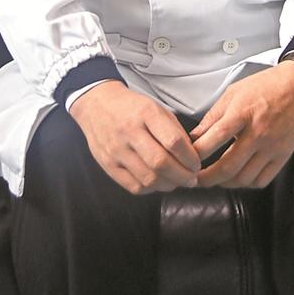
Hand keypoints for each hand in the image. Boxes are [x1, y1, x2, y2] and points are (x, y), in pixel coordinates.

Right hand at [69, 81, 200, 194]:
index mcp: (145, 113)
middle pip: (161, 163)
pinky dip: (150, 189)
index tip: (196, 164)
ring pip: (148, 178)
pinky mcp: (107, 165)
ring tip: (177, 182)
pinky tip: (158, 183)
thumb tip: (191, 157)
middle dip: (182, 176)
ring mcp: (116, 150)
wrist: (97, 105)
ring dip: (168, 185)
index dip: (189, 157)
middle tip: (192, 179)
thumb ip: (174, 130)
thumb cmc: (132, 107)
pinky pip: (133, 186)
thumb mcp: (156, 108)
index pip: (173, 141)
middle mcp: (129, 132)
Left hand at [189, 62, 293, 189]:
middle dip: (207, 178)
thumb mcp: (235, 91)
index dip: (198, 152)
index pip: (216, 137)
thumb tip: (196, 135)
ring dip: (225, 183)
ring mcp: (272, 146)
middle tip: (194, 179)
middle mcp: (257, 132)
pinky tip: (239, 178)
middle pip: (228, 166)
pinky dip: (247, 184)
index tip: (187, 158)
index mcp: (243, 112)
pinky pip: (262, 180)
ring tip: (215, 179)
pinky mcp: (283, 155)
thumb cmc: (267, 85)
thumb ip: (214, 115)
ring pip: (244, 178)